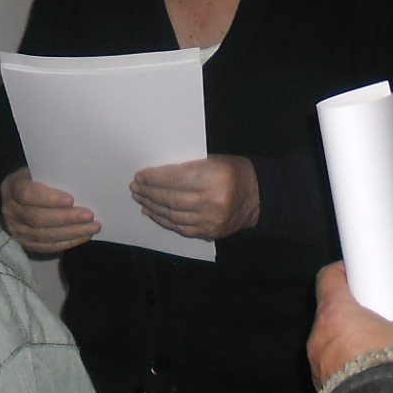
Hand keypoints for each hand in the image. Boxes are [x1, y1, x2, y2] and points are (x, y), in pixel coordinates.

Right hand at [0, 168, 100, 255]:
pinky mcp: (26, 243)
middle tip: (89, 215)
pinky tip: (84, 236)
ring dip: (72, 232)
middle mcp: (10, 211)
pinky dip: (68, 242)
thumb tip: (81, 183)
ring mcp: (17, 230)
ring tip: (93, 227)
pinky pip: (47, 247)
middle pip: (38, 218)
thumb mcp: (39, 171)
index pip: (28, 194)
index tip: (71, 199)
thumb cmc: (37, 179)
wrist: (20, 196)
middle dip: (66, 218)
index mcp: (12, 187)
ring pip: (44, 235)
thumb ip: (53, 176)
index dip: (49, 199)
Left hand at [130, 155, 259, 239]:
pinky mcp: (209, 232)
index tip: (140, 176)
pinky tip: (153, 212)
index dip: (154, 178)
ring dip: (152, 206)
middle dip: (149, 192)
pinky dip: (164, 219)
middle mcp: (213, 200)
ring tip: (140, 198)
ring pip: (173, 214)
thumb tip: (155, 174)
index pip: (175, 179)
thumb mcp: (213, 160)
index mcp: (214, 177)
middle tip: (135, 187)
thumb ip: (188, 167)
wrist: (257, 196)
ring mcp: (211, 220)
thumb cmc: (233, 171)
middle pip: (171, 198)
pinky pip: (180, 227)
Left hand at [307, 220, 392, 388]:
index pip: (332, 277)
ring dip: (358, 338)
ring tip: (389, 343)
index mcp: (336, 316)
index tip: (371, 272)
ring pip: (337, 340)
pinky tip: (380, 370)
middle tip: (389, 309)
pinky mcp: (326, 392)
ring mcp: (320, 368)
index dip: (352, 270)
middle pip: (336, 309)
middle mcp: (320, 341)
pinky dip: (354, 363)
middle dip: (361, 306)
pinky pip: (337, 367)